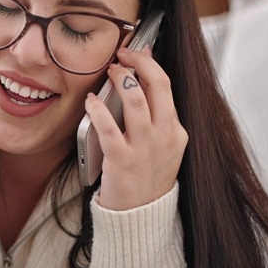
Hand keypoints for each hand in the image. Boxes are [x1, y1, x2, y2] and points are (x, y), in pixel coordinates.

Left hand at [83, 46, 187, 210]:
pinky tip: (91, 101)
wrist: (141, 215)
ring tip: (109, 71)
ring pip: (136, 100)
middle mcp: (164, 136)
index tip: (137, 52)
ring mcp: (145, 148)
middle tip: (122, 55)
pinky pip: (108, 127)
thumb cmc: (146, 177)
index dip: (150, 63)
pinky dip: (98, 109)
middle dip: (139, 62)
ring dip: (120, 79)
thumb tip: (143, 80)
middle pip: (158, 85)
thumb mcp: (163, 146)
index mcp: (176, 131)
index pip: (166, 86)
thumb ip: (156, 116)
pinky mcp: (122, 160)